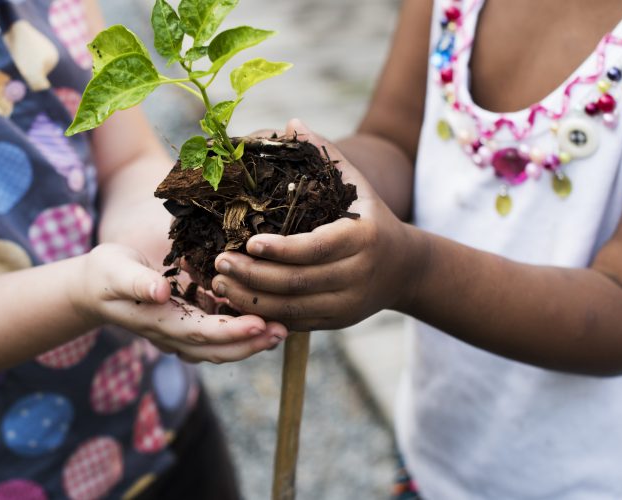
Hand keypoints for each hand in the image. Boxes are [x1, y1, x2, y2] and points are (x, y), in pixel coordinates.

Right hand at [71, 243, 288, 362]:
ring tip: (280, 329)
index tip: (259, 324)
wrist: (95, 288)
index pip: (199, 333)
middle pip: (216, 348)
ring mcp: (180, 334)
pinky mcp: (187, 325)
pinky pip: (216, 335)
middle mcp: (172, 335)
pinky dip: (240, 332)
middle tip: (282, 330)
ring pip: (219, 347)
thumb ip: (136, 282)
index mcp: (157, 322)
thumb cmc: (106, 274)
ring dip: (249, 342)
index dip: (231, 332)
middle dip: (250, 343)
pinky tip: (262, 318)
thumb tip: (160, 291)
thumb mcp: (115, 271)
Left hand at [211, 120, 426, 330]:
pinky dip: (262, 315)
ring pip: (292, 309)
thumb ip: (324, 155)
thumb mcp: (355, 184)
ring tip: (218, 283)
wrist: (403, 269)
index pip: (317, 248)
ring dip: (250, 299)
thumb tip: (292, 124)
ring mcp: (346, 304)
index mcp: (362, 238)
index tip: (249, 242)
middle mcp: (356, 275)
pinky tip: (235, 301)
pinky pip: (294, 323)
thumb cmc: (369, 216)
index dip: (282, 249)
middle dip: (254, 275)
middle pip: (298, 282)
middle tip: (219, 261)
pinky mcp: (335, 322)